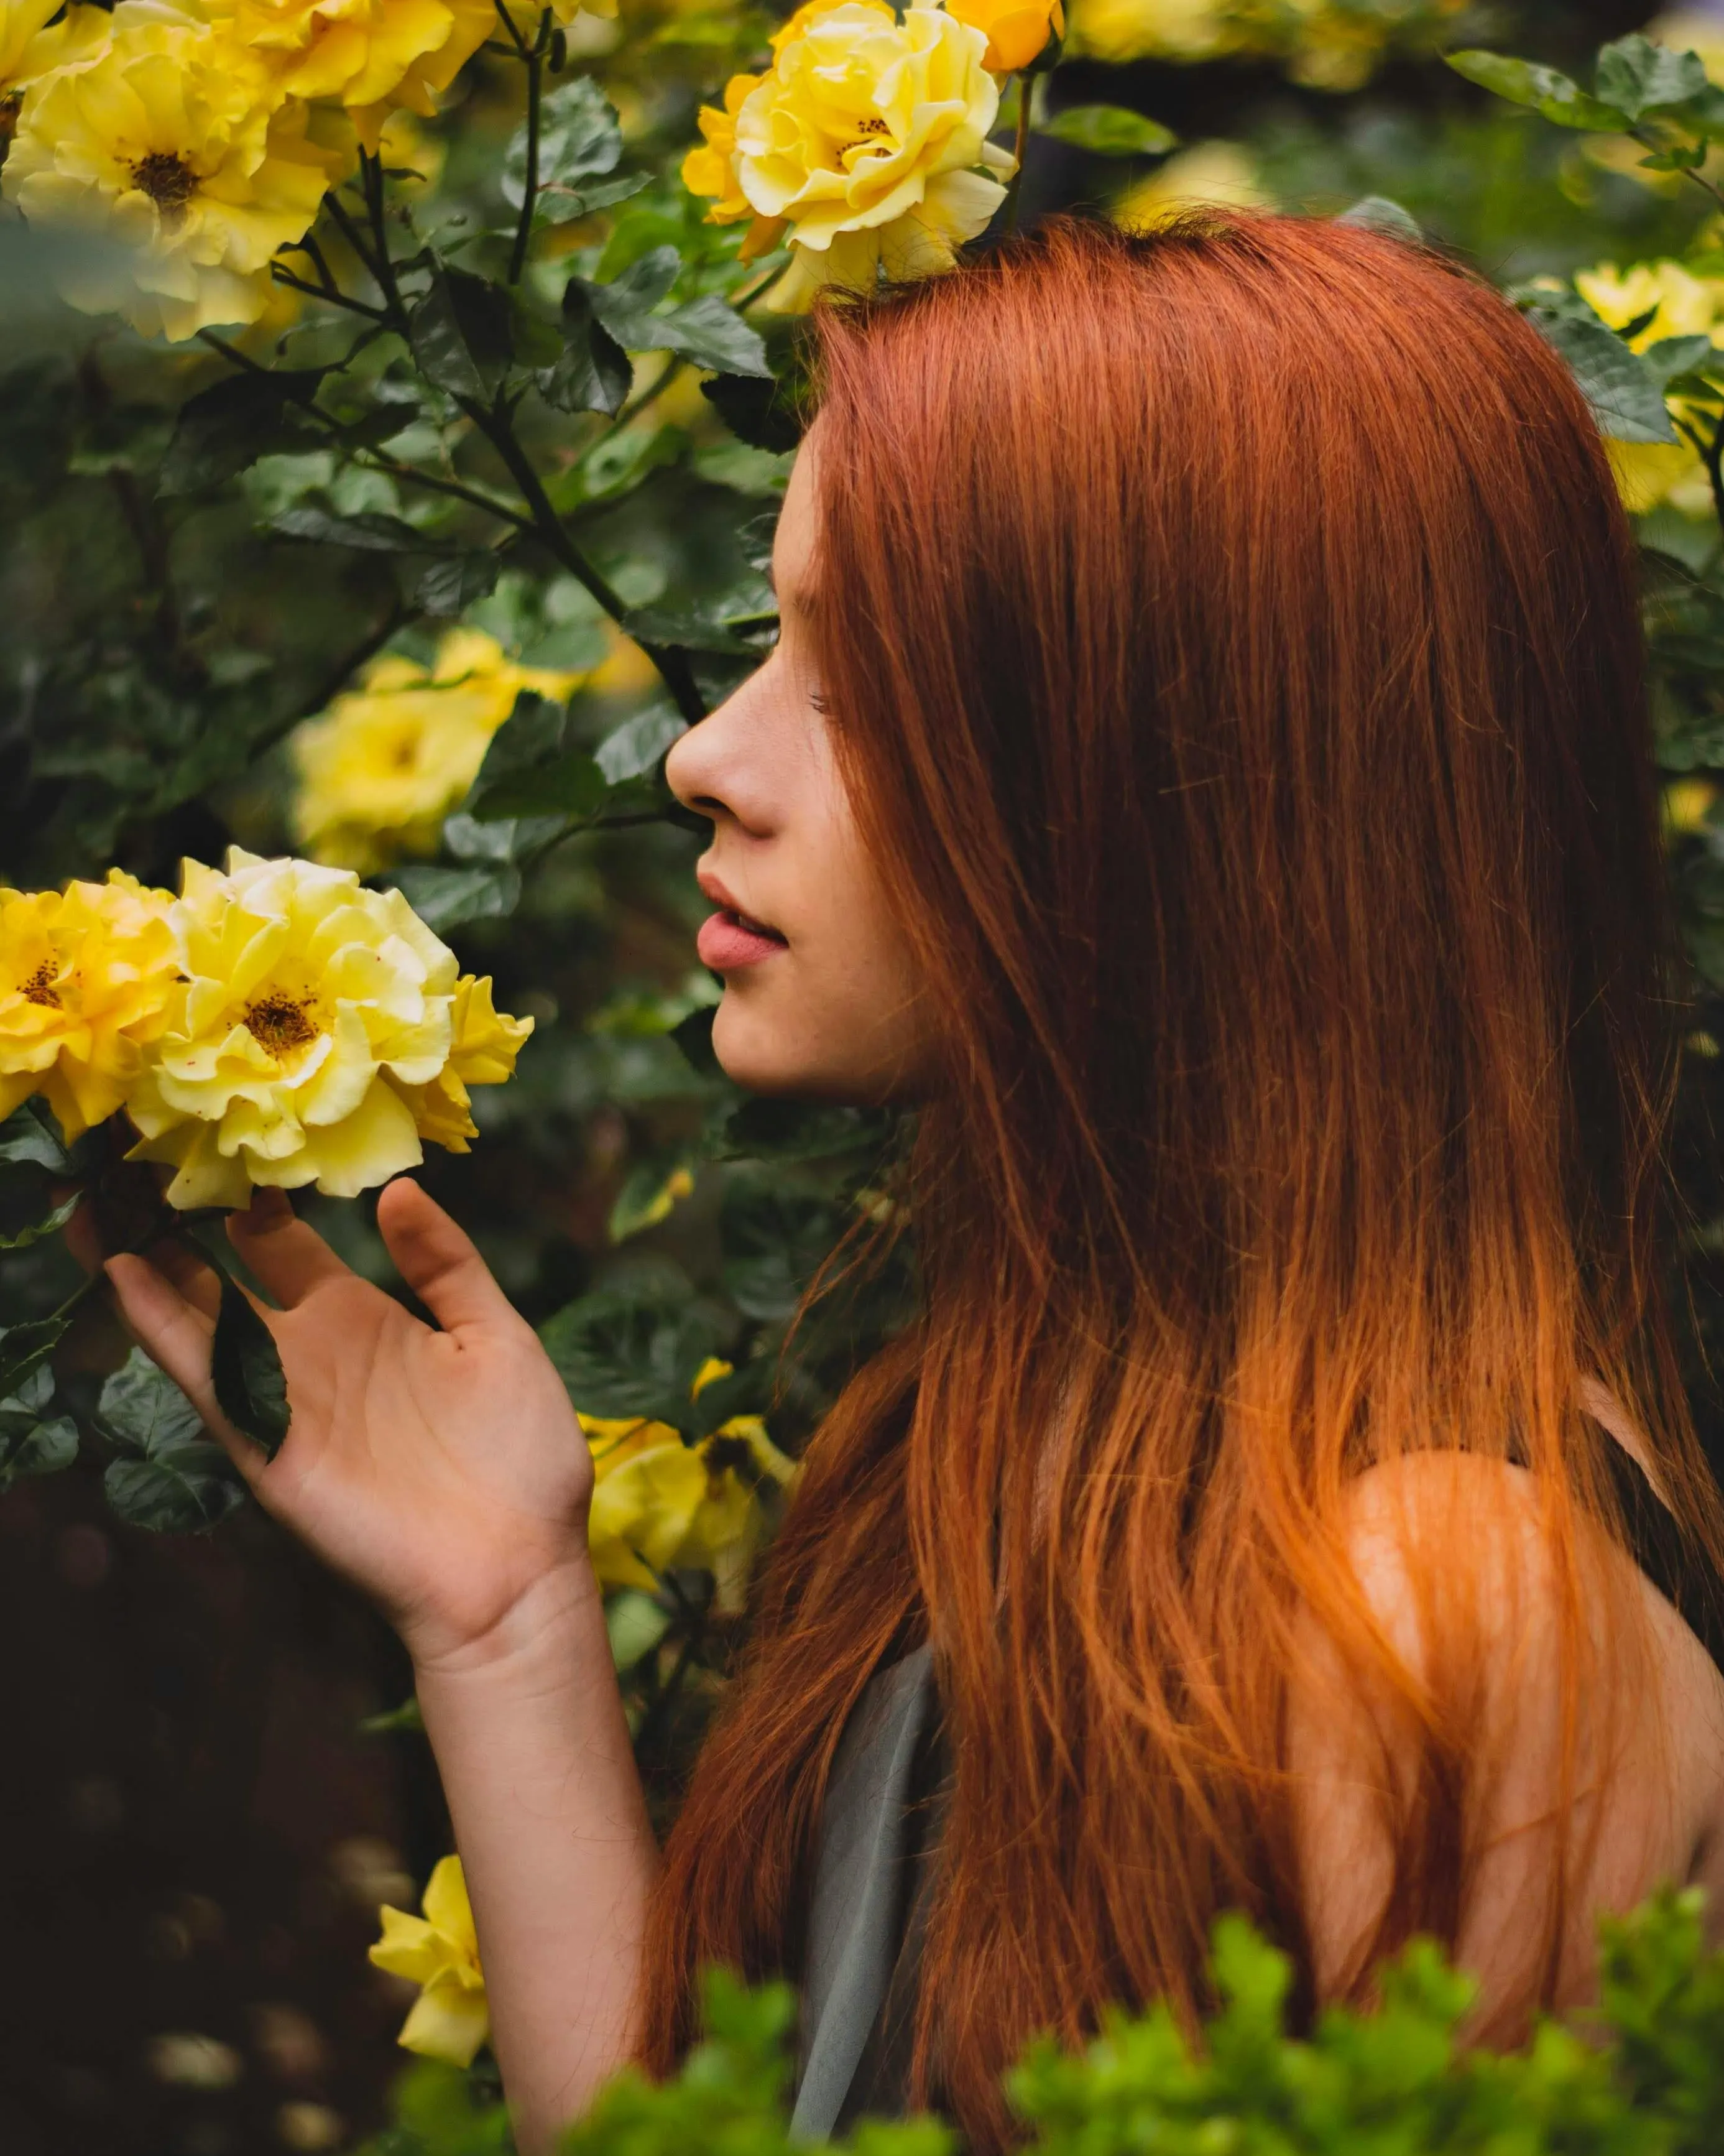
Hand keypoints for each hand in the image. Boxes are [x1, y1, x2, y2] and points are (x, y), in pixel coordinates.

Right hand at [104, 1180, 596, 1670]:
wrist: (519, 1568)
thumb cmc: (521, 1458)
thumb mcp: (496, 1336)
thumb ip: (447, 1265)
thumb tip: (399, 1188)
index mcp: (363, 1318)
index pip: (284, 1244)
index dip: (252, 1194)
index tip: (220, 1131)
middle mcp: (310, 1351)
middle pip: (222, 1273)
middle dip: (177, 1224)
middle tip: (131, 1155)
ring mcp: (284, 1398)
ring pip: (197, 1319)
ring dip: (146, 1265)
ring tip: (97, 1203)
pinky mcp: (271, 1448)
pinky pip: (210, 1380)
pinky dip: (164, 1328)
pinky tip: (126, 1277)